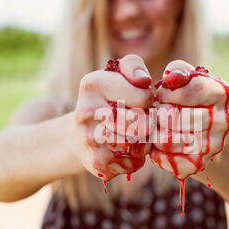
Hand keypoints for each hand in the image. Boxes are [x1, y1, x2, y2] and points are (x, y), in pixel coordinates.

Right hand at [73, 54, 153, 182]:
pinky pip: (135, 162)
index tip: (139, 100)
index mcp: (93, 84)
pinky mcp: (96, 162)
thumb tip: (144, 80)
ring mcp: (89, 139)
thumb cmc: (109, 99)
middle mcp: (86, 111)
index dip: (149, 100)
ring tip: (134, 135)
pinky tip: (126, 150)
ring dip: (145, 142)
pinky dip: (137, 158)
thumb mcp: (118, 74)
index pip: (144, 96)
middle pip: (144, 122)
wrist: (80, 134)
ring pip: (141, 144)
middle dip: (148, 123)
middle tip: (139, 120)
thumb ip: (133, 65)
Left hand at [150, 60, 228, 178]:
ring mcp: (214, 146)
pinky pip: (168, 161)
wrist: (204, 133)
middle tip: (155, 113)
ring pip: (166, 140)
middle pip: (173, 117)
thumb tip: (172, 78)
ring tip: (154, 127)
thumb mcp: (187, 78)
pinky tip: (157, 146)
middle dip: (157, 113)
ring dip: (153, 133)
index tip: (163, 95)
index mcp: (224, 94)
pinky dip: (157, 154)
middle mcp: (224, 121)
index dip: (166, 92)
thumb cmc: (188, 99)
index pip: (187, 90)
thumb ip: (178, 70)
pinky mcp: (200, 164)